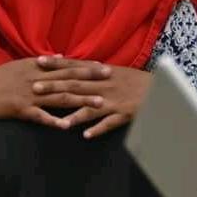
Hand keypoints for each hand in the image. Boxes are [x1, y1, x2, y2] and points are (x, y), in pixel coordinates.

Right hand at [0, 56, 109, 129]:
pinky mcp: (19, 109)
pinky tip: (67, 126)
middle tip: (110, 78)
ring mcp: (27, 93)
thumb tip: (59, 56)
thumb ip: (39, 62)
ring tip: (100, 103)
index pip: (63, 65)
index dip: (84, 66)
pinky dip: (53, 121)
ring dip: (81, 100)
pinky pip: (39, 116)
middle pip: (66, 78)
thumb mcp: (16, 66)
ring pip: (59, 97)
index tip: (102, 65)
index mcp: (32, 66)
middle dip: (90, 78)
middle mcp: (33, 78)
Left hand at [32, 57, 151, 137]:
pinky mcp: (124, 114)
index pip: (73, 66)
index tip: (38, 61)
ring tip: (58, 121)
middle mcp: (104, 84)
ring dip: (73, 113)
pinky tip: (86, 136)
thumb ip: (91, 70)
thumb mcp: (112, 71)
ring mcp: (113, 100)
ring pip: (90, 106)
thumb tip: (70, 65)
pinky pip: (110, 123)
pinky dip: (98, 129)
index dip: (56, 64)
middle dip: (54, 87)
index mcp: (100, 72)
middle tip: (35, 88)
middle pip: (75, 85)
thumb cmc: (134, 80)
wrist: (162, 89)